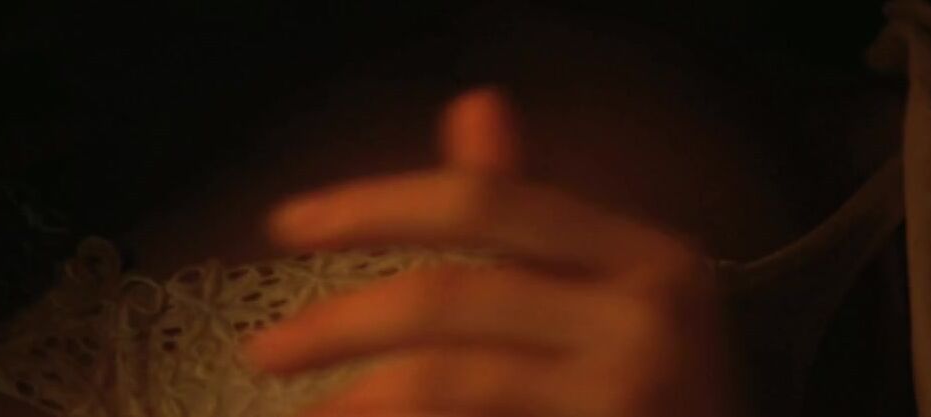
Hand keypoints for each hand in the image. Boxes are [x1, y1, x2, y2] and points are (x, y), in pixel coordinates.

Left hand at [245, 88, 732, 416]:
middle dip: (341, 323)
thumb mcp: (613, 286)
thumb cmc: (664, 384)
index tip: (289, 223)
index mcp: (646, 254)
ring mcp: (629, 395)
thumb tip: (474, 106)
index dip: (373, 208)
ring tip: (299, 412)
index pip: (484, 203)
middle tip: (267, 351)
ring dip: (355, 397)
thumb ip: (533, 211)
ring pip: (449, 380)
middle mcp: (647, 317)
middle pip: (452, 297)